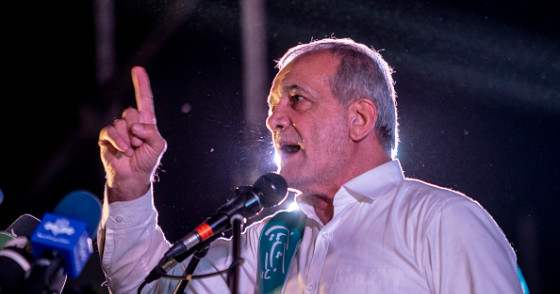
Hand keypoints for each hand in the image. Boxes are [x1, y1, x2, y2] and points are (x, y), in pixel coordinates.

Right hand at [98, 66, 166, 202]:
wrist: (133, 177)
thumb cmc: (147, 160)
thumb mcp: (158, 146)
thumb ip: (152, 132)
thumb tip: (135, 126)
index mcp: (146, 122)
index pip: (144, 100)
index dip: (141, 84)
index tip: (138, 69)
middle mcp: (131, 122)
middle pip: (132, 112)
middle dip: (138, 130)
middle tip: (140, 144)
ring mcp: (118, 129)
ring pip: (121, 122)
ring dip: (129, 138)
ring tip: (132, 150)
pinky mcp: (106, 137)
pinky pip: (110, 131)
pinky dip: (119, 140)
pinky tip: (124, 150)